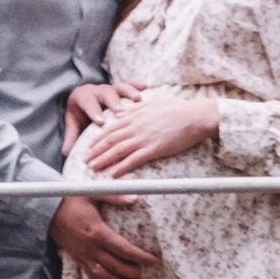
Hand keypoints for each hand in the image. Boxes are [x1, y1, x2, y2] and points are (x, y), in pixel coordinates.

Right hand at [50, 192, 162, 278]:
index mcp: (98, 232)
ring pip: (106, 277)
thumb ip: (115, 196)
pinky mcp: (77, 260)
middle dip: (135, 274)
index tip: (156, 263)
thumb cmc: (70, 200)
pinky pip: (94, 276)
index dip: (142, 258)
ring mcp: (84, 256)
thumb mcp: (92, 193)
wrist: (46, 209)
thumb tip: (135, 198)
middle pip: (118, 268)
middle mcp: (91, 248)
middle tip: (149, 274)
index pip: (125, 250)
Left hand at [65, 79, 134, 144]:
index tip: (100, 121)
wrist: (92, 97)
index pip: (89, 104)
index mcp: (85, 97)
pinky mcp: (124, 90)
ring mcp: (114, 90)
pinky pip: (131, 85)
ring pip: (121, 88)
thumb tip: (65, 151)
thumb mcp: (75, 121)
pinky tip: (145, 87)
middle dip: (113, 103)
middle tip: (118, 112)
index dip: (94, 111)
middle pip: (107, 96)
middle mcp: (100, 92)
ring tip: (136, 100)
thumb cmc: (81, 111)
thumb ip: (73, 135)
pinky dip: (137, 85)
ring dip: (129, 94)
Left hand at [77, 89, 222, 176]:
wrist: (194, 116)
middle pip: (110, 140)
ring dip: (104, 160)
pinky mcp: (153, 149)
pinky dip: (122, 168)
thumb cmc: (178, 109)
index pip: (112, 128)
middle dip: (96, 151)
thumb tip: (123, 113)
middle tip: (85, 160)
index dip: (99, 138)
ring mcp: (143, 138)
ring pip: (118, 150)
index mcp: (135, 115)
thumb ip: (137, 109)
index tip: (90, 146)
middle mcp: (136, 126)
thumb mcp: (153, 103)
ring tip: (93, 168)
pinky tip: (113, 175)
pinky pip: (133, 160)